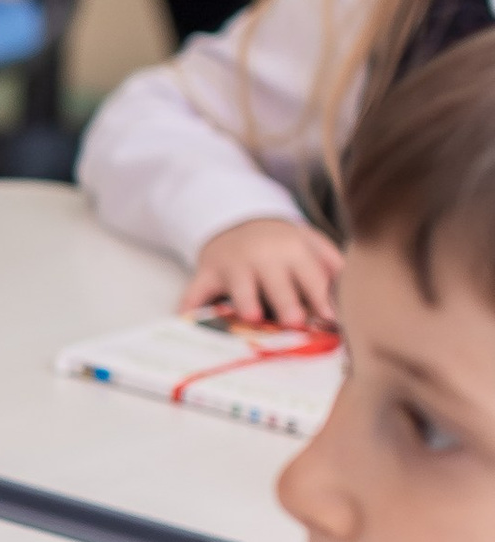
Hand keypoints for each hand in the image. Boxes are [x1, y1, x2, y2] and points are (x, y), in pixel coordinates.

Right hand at [181, 217, 339, 328]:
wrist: (238, 220)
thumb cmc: (282, 244)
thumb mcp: (311, 244)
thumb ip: (332, 265)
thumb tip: (356, 294)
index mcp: (293, 250)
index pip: (311, 275)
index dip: (321, 297)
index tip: (331, 318)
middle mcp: (262, 257)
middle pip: (276, 282)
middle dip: (286, 301)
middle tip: (295, 322)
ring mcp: (232, 265)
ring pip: (239, 285)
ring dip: (245, 300)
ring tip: (252, 317)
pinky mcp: (207, 273)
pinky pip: (195, 291)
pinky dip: (189, 307)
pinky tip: (186, 321)